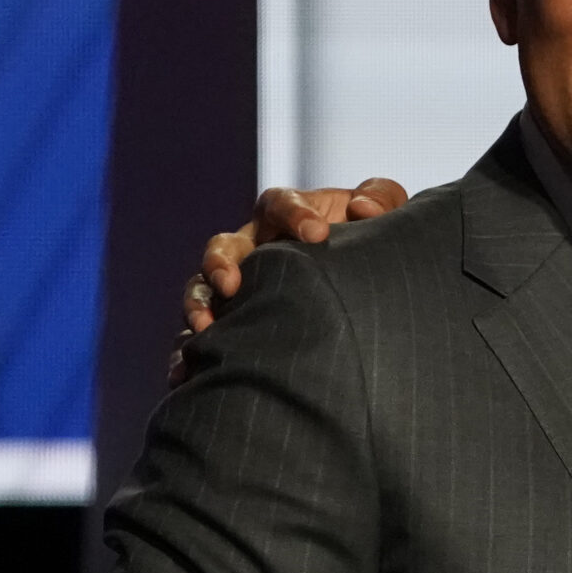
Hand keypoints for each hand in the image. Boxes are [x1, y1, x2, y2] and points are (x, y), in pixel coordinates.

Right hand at [179, 179, 408, 336]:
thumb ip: (381, 199)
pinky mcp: (230, 321)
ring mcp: (237, 284)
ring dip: (197, 305)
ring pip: (201, 289)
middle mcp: (253, 246)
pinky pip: (198, 335)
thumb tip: (363, 210)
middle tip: (231, 284)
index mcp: (286, 215)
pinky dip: (187, 352)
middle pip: (223, 246)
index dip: (295, 214)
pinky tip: (187, 373)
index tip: (318, 234)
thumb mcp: (384, 216)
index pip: (280, 203)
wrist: (361, 284)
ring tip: (205, 328)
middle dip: (220, 263)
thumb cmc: (367, 242)